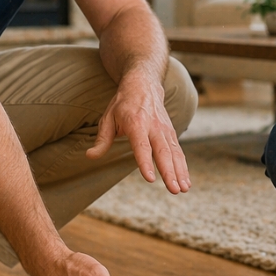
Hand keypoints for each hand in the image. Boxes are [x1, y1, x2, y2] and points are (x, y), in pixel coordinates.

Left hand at [86, 71, 190, 193]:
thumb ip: (102, 139)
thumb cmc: (123, 104)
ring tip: (183, 189)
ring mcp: (165, 130)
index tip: (151, 179)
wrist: (144, 84)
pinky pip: (178, 152)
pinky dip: (183, 167)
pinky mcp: (171, 133)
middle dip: (169, 172)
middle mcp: (154, 127)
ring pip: (174, 153)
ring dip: (180, 172)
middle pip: (163, 152)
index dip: (146, 162)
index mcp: (136, 123)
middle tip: (174, 190)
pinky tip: (186, 182)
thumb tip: (90, 156)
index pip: (142, 146)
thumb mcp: (108, 118)